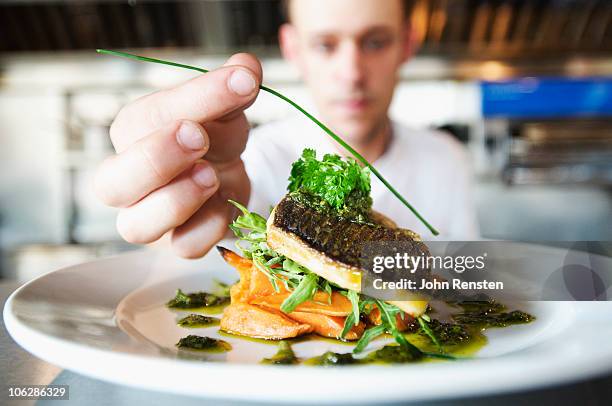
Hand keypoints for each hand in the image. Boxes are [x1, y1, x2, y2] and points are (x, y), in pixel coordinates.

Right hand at [94, 53, 261, 257]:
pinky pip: (183, 247)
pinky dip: (207, 229)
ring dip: (176, 201)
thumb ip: (234, 86)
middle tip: (199, 137)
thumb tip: (247, 67)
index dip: (193, 100)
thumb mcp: (225, 106)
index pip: (145, 118)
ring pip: (136, 226)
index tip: (241, 83)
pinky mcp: (178, 244)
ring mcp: (150, 217)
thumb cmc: (214, 136)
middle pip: (111, 183)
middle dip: (155, 159)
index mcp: (133, 132)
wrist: (229, 172)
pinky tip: (227, 205)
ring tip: (211, 175)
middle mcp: (129, 179)